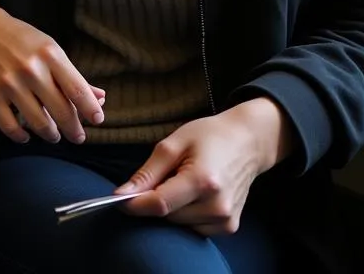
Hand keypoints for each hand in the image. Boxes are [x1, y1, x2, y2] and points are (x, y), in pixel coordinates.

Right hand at [0, 6, 104, 144]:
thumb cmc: (21, 41)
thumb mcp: (50, 50)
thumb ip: (73, 76)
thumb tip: (99, 99)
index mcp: (50, 54)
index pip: (78, 91)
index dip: (91, 111)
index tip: (97, 120)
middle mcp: (30, 68)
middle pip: (62, 112)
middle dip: (74, 130)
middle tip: (77, 135)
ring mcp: (8, 83)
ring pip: (39, 124)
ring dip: (51, 135)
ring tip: (53, 134)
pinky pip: (11, 128)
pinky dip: (22, 137)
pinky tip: (27, 134)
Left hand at [117, 97, 293, 234]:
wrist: (247, 142)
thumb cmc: (208, 136)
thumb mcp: (173, 144)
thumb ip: (147, 173)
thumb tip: (121, 194)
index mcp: (202, 181)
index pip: (159, 203)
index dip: (134, 204)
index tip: (116, 199)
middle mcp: (217, 206)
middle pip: (167, 216)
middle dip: (152, 201)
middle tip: (160, 177)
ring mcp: (226, 220)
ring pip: (178, 224)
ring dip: (169, 209)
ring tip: (180, 182)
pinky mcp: (229, 228)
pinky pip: (193, 228)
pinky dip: (184, 214)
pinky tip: (192, 195)